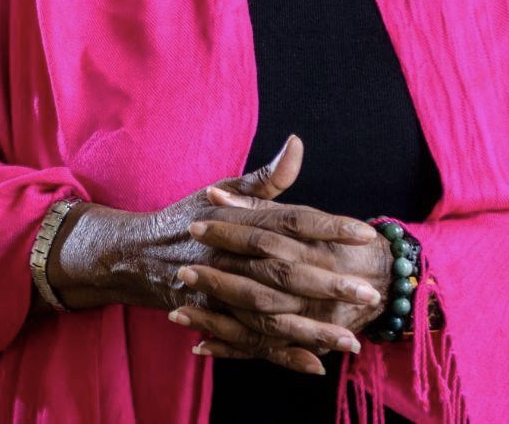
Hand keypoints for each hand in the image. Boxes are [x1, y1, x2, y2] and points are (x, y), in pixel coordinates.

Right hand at [170, 137, 393, 374]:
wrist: (139, 253)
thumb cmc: (191, 216)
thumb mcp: (223, 188)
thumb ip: (267, 177)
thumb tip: (297, 145)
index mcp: (239, 219)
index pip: (290, 220)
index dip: (328, 226)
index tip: (365, 233)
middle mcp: (230, 256)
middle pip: (285, 271)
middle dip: (328, 284)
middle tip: (368, 291)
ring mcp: (220, 291)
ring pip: (270, 314)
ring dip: (312, 330)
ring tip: (352, 340)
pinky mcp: (214, 318)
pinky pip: (252, 341)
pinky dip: (282, 355)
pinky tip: (316, 364)